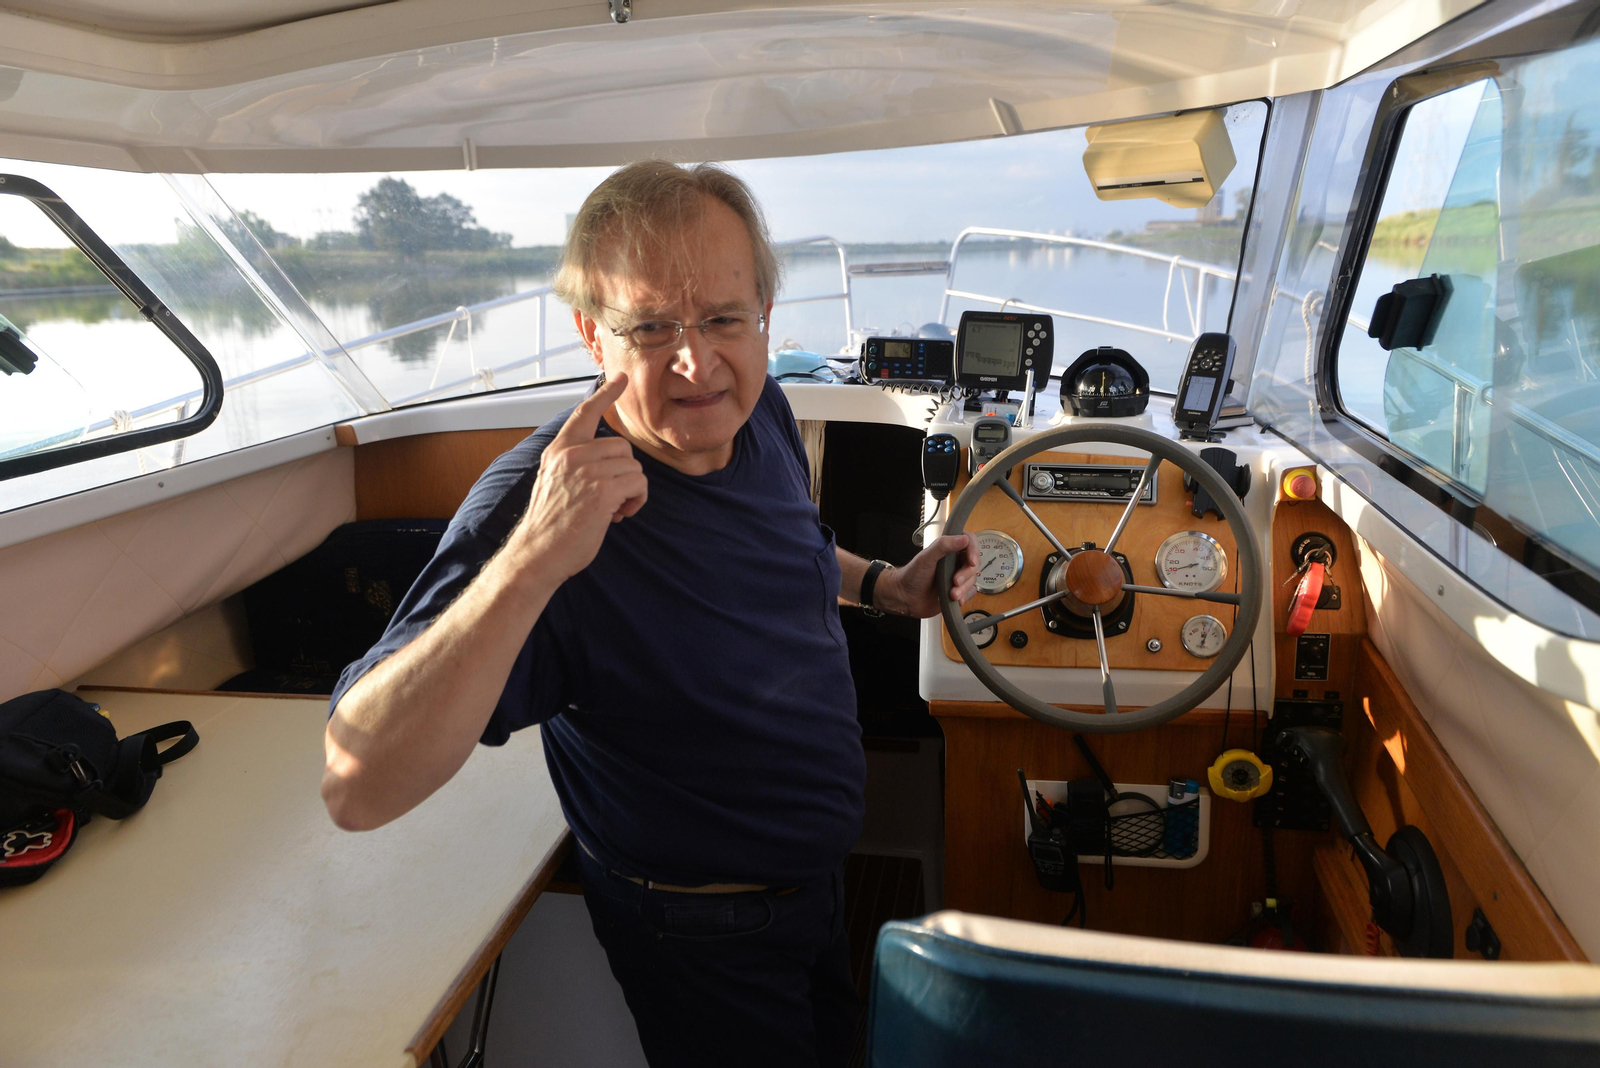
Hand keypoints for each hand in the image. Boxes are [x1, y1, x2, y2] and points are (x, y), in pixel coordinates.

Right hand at [509, 373, 647, 582]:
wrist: (537, 554)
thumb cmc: (549, 524)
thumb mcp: (554, 481)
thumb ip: (575, 463)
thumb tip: (609, 461)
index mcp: (559, 450)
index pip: (585, 413)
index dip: (606, 394)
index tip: (621, 378)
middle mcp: (571, 455)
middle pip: (622, 447)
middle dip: (624, 473)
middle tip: (611, 499)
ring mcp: (586, 471)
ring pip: (633, 467)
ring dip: (632, 490)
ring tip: (614, 510)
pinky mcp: (602, 491)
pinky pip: (638, 484)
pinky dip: (637, 500)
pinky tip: (620, 515)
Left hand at [874, 534, 979, 617]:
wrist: (905, 597)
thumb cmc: (912, 575)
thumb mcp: (926, 558)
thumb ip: (943, 546)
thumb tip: (964, 538)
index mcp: (948, 549)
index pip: (970, 542)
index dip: (973, 550)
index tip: (971, 561)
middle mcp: (954, 562)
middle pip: (974, 563)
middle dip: (966, 574)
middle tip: (955, 581)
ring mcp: (957, 576)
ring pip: (972, 579)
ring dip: (964, 588)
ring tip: (951, 594)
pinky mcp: (958, 591)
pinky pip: (970, 592)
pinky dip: (965, 596)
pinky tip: (955, 599)